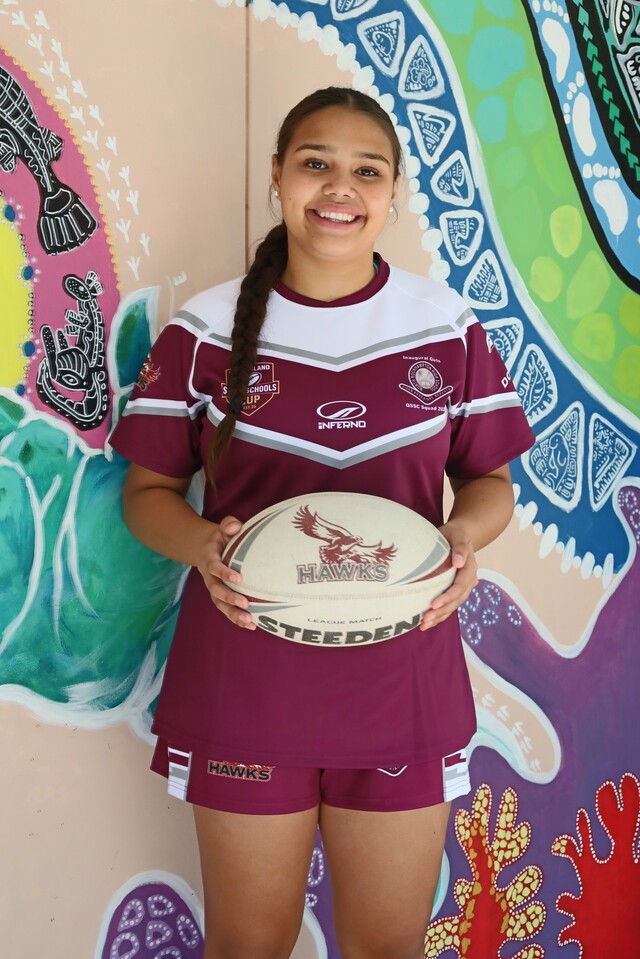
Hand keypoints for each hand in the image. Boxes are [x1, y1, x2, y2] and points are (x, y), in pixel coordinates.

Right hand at [196, 515, 255, 629]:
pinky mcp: (219, 596)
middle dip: (229, 598)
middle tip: (244, 603)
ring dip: (233, 614)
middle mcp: (209, 576)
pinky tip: (251, 625)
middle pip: (215, 590)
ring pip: (219, 604)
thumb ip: (228, 525)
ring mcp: (214, 588)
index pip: (214, 566)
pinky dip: (237, 618)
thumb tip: (235, 527)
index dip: (224, 573)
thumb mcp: (223, 528)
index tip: (238, 579)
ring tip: (248, 621)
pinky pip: (226, 609)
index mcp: (210, 559)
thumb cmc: (220, 538)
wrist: (205, 549)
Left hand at [419, 522, 477, 630]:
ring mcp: (462, 587)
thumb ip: (460, 547)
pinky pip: (448, 605)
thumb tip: (459, 562)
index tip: (433, 604)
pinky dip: (439, 615)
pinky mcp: (454, 590)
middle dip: (441, 611)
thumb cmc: (454, 534)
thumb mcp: (457, 535)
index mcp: (470, 569)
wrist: (457, 536)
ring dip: (439, 617)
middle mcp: (468, 581)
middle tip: (425, 619)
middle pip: (456, 600)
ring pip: (453, 606)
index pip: (460, 586)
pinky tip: (427, 623)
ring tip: (424, 625)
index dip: (448, 597)